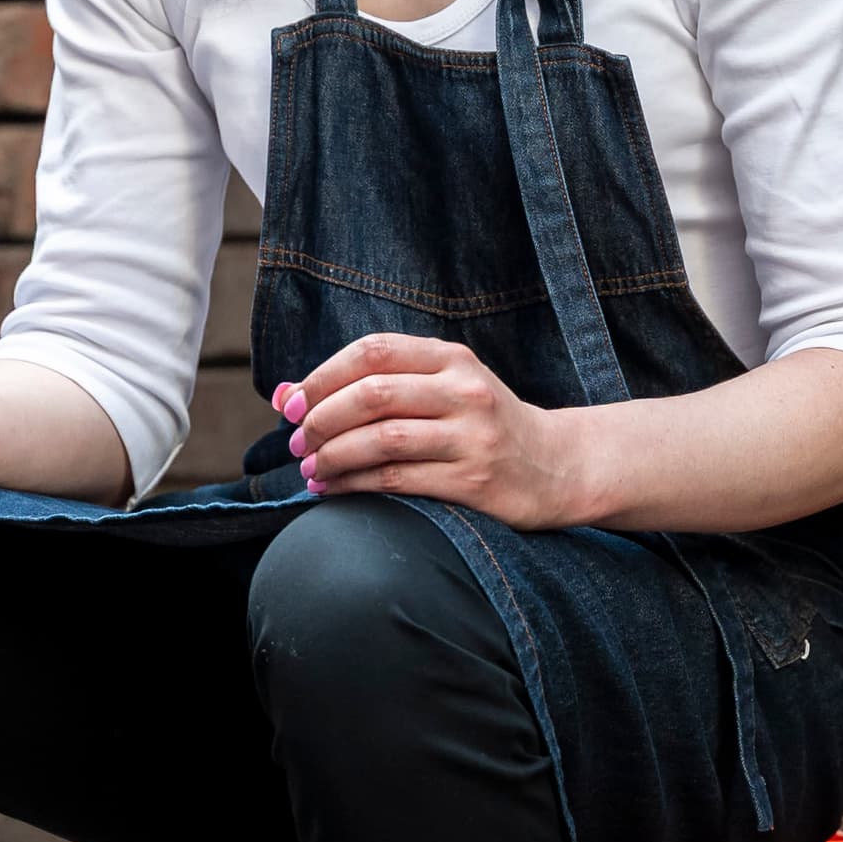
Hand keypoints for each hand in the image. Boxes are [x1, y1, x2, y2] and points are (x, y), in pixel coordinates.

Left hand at [278, 334, 602, 530]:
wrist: (557, 466)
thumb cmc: (482, 425)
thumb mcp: (443, 388)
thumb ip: (375, 385)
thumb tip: (285, 394)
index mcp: (452, 359)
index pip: (374, 351)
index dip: (323, 376)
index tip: (293, 404)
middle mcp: (464, 391)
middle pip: (373, 393)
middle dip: (322, 419)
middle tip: (297, 442)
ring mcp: (472, 436)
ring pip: (382, 439)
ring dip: (333, 456)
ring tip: (311, 469)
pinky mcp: (473, 481)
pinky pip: (398, 479)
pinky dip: (354, 485)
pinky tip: (333, 490)